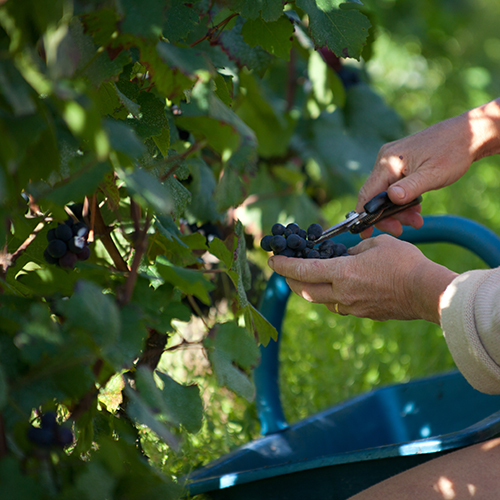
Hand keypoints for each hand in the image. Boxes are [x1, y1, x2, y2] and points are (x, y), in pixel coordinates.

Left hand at [268, 235, 456, 323]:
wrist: (427, 291)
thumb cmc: (404, 263)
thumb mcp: (376, 245)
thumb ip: (354, 251)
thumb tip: (345, 256)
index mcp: (342, 273)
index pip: (303, 271)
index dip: (283, 266)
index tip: (272, 260)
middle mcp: (342, 293)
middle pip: (306, 291)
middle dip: (291, 281)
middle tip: (285, 272)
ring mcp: (352, 307)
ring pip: (321, 301)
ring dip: (310, 291)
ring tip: (307, 280)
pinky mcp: (363, 314)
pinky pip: (339, 307)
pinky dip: (330, 297)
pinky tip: (335, 289)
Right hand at [357, 99, 499, 236]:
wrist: (467, 134)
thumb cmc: (452, 152)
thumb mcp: (433, 175)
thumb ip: (410, 188)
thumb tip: (390, 198)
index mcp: (388, 162)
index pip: (367, 194)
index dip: (364, 216)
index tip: (366, 234)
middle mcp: (385, 159)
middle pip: (375, 195)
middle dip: (388, 215)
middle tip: (403, 229)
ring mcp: (391, 160)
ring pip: (385, 192)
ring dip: (398, 210)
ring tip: (416, 220)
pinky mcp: (399, 162)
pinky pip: (393, 185)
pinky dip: (402, 200)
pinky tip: (415, 207)